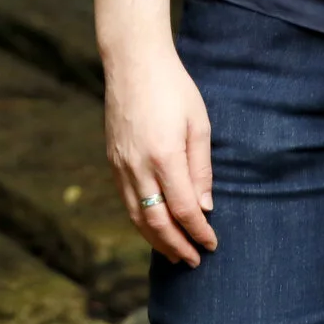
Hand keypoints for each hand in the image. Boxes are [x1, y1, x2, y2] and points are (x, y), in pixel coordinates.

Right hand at [103, 45, 218, 265]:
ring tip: (173, 254)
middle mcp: (138, 167)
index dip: (198, 232)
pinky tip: (153, 227)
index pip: (184, 210)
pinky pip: (126, 201)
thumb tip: (204, 207)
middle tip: (193, 261)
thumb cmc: (173, 88)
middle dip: (176, 246)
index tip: (211, 244)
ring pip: (136, 216)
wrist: (132, 61)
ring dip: (155, 240)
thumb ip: (201, 168)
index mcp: (164, 157)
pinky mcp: (112, 159)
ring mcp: (120, 164)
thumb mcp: (199, 124)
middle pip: (156, 222)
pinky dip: (140, 221)